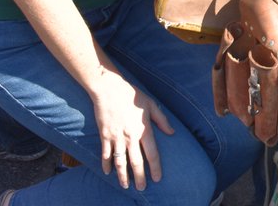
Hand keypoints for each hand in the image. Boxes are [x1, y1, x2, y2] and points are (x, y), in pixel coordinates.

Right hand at [91, 68, 173, 190]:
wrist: (110, 90)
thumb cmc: (132, 95)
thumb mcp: (151, 105)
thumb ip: (162, 120)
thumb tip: (172, 132)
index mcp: (144, 129)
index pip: (152, 154)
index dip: (155, 168)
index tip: (157, 178)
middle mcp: (130, 136)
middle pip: (136, 161)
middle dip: (140, 177)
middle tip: (142, 188)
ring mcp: (116, 137)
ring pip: (120, 161)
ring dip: (123, 175)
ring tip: (126, 186)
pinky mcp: (105, 136)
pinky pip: (105, 154)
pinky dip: (106, 165)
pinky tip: (108, 173)